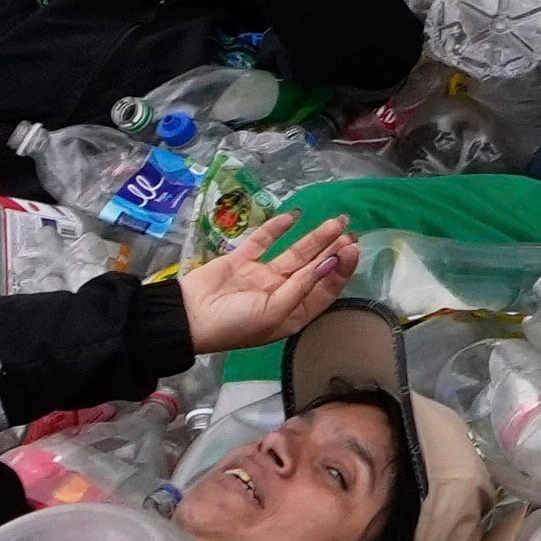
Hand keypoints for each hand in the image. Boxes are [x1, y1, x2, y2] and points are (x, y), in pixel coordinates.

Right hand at [173, 219, 365, 354]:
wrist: (188, 317)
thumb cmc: (236, 323)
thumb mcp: (275, 311)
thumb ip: (303, 285)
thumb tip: (331, 263)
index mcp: (292, 314)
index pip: (323, 290)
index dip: (340, 270)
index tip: (352, 249)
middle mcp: (280, 295)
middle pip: (312, 268)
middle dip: (332, 250)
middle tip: (349, 230)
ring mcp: (261, 276)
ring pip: (294, 253)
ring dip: (313, 238)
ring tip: (335, 222)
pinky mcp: (241, 261)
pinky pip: (263, 242)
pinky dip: (277, 229)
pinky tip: (294, 216)